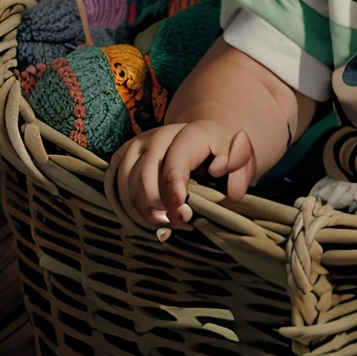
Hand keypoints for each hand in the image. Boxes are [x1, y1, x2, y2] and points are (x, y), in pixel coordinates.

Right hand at [112, 120, 256, 234]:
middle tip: (175, 222)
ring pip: (127, 182)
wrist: (200, 140)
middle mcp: (159, 135)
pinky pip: (116, 185)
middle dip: (157, 204)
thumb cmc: (220, 152)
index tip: (179, 212)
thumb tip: (233, 192)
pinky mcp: (124, 156)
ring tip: (164, 222)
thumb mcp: (239, 157)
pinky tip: (148, 216)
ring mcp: (138, 145)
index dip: (174, 187)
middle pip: (145, 173)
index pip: (176, 159)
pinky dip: (128, 207)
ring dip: (141, 209)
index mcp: (190, 133)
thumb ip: (240, 171)